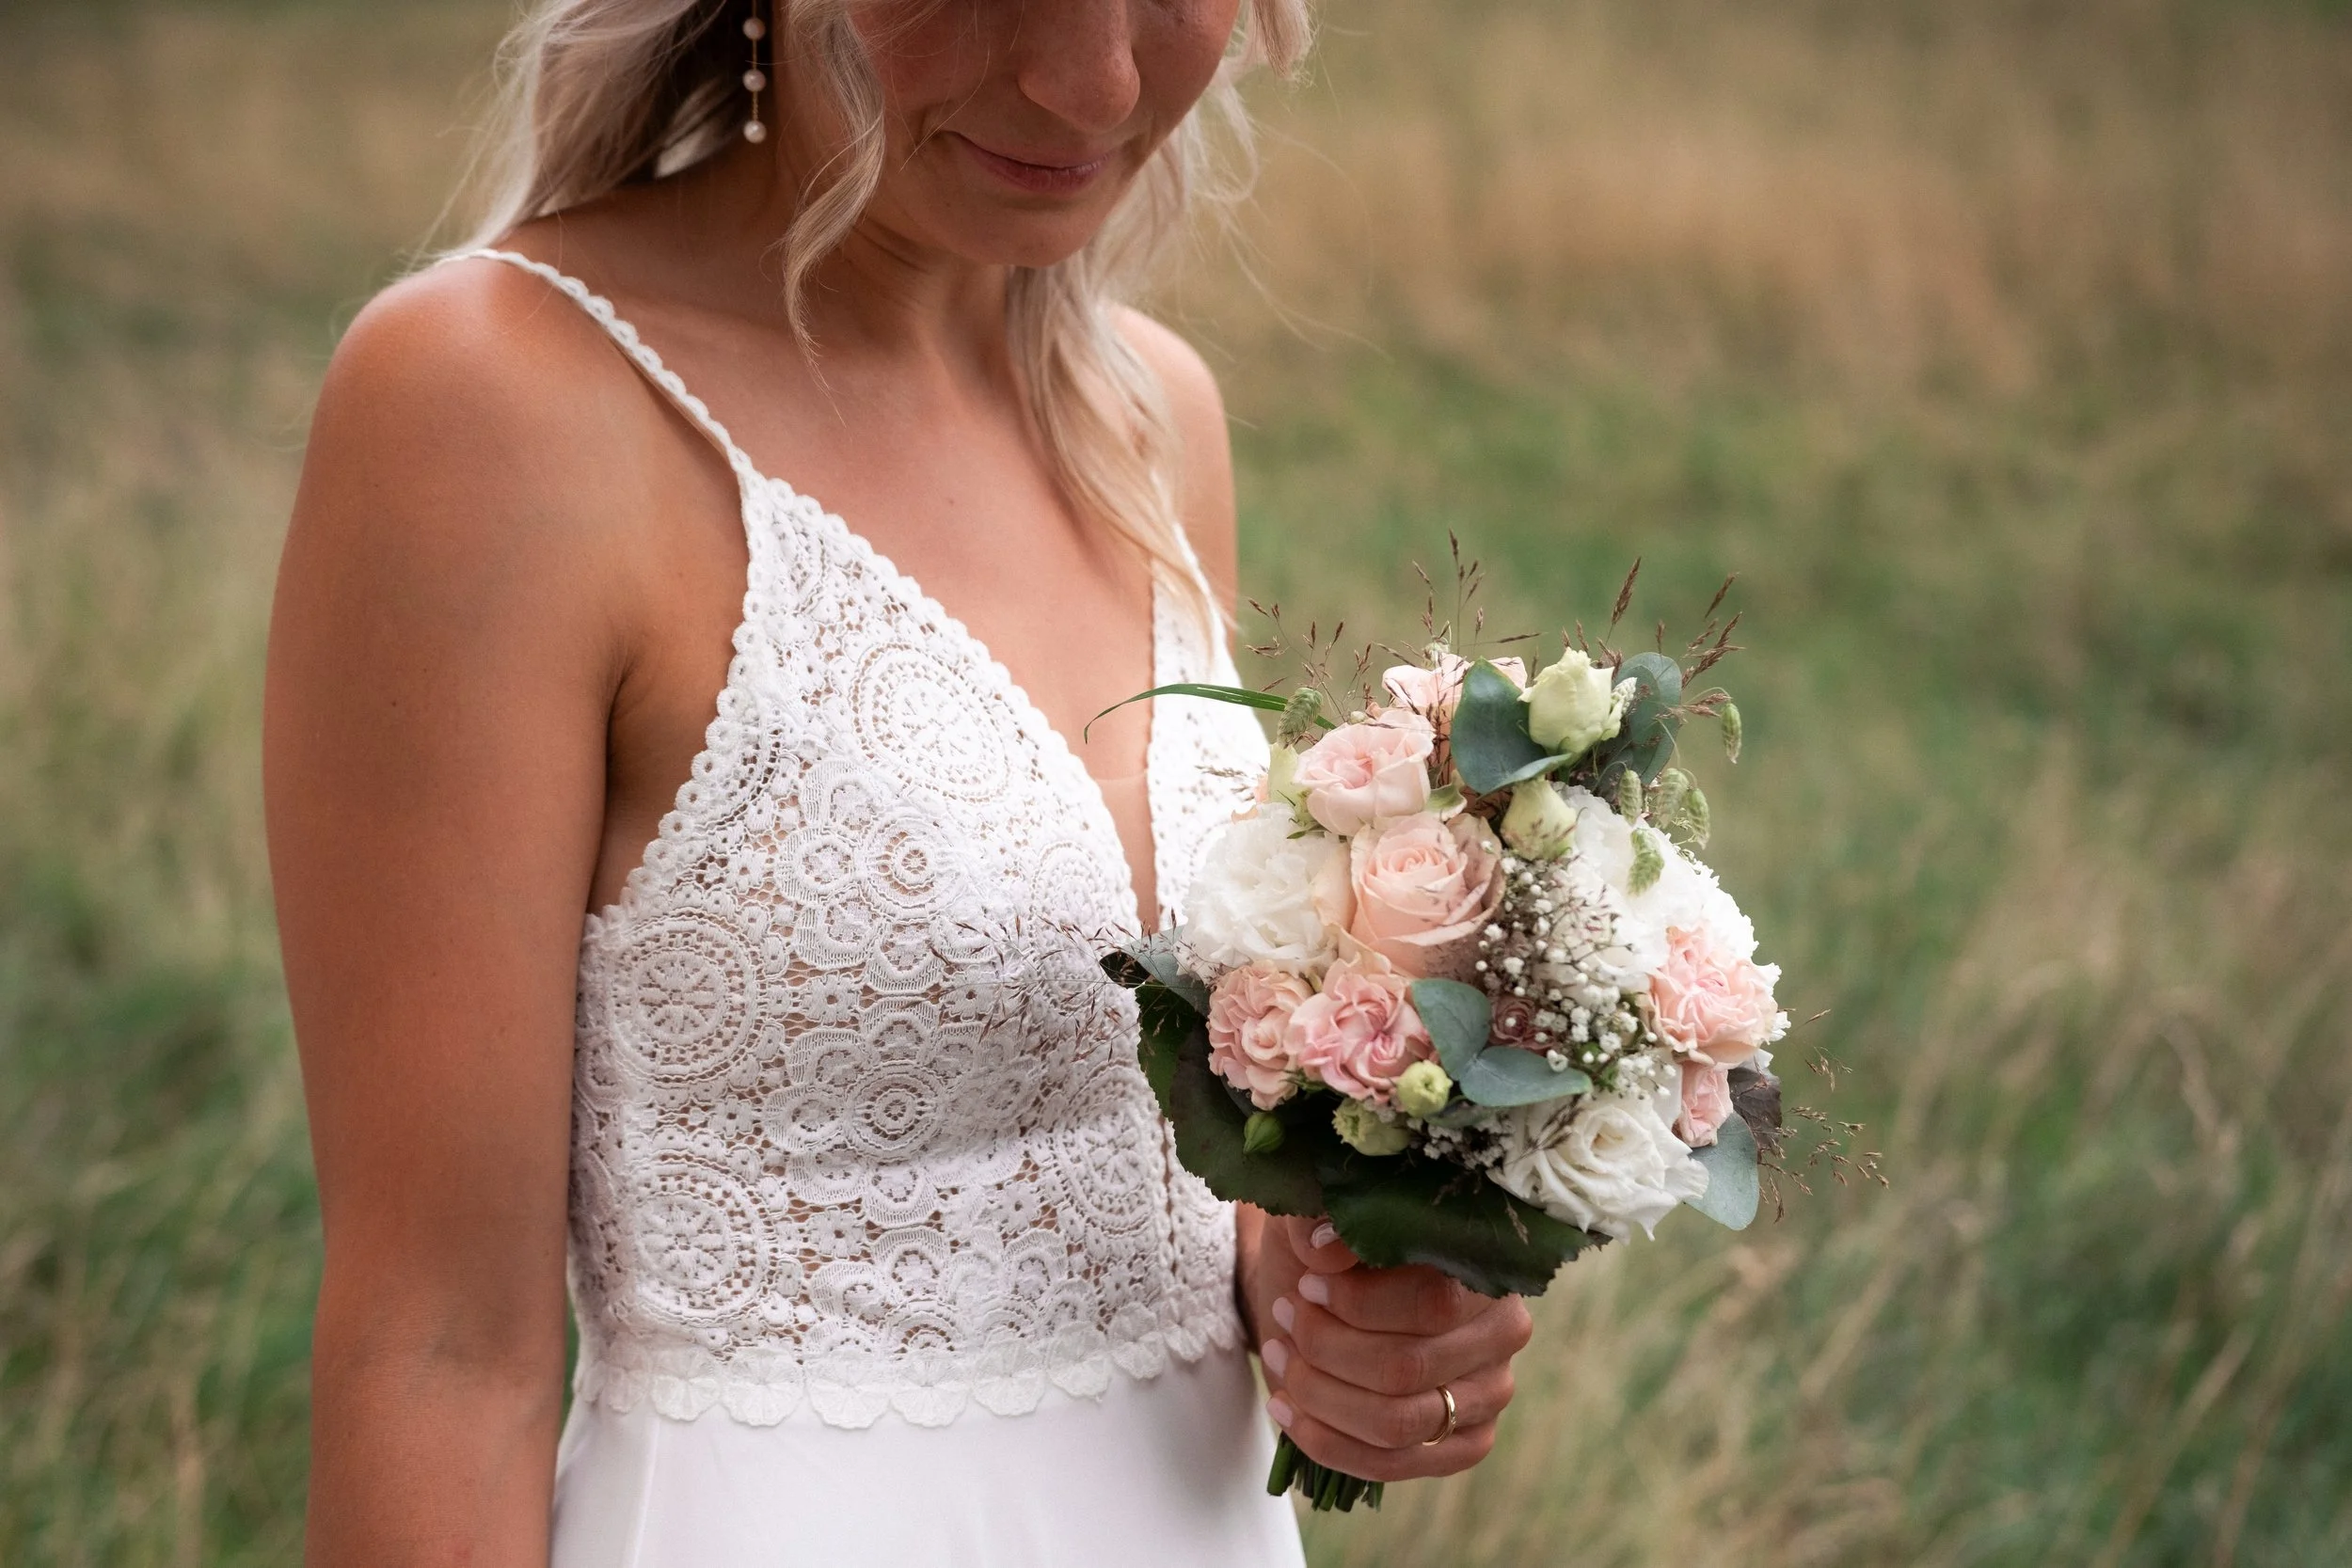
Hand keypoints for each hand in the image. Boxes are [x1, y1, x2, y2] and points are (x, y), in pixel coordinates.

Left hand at [1238, 1209, 1534, 1481]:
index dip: (1357, 1302)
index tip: (1305, 1284)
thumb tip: (1326, 1248)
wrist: (1328, 1286)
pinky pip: (1394, 1465)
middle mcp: (1503, 1330)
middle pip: (1407, 1368)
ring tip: (1279, 1358)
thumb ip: (1321, 1218)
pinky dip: (1327, 1442)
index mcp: (1484, 1263)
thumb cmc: (1332, 1244)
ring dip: (1320, 1396)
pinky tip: (1286, 1408)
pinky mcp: (1467, 1443)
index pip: (1431, 1303)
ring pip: (1397, 1424)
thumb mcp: (1318, 1212)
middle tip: (1283, 1318)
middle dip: (1327, 1349)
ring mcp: (1491, 1393)